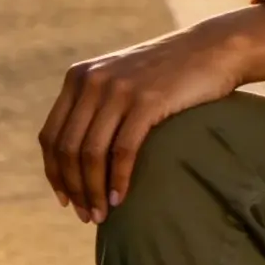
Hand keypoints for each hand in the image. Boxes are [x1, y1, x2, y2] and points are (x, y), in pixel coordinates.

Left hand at [39, 8, 264, 221]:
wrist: (213, 48)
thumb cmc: (169, 73)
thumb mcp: (121, 80)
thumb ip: (96, 105)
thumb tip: (77, 156)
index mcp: (79, 78)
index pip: (50, 136)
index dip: (54, 174)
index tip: (66, 200)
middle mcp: (92, 81)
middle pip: (68, 149)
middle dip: (74, 189)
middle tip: (87, 216)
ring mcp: (119, 89)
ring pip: (91, 154)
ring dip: (93, 191)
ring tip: (102, 215)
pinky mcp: (147, 100)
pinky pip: (122, 150)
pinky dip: (118, 180)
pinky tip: (121, 199)